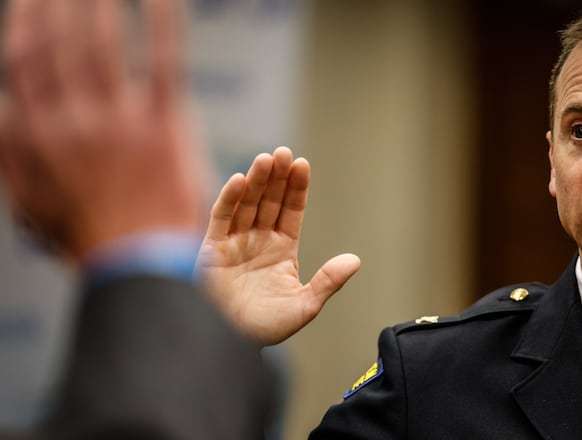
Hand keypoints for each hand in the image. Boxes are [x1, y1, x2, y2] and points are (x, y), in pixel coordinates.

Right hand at [0, 0, 206, 258]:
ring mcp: (117, 123)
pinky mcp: (163, 128)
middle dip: (56, 2)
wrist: (139, 265)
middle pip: (56, 44)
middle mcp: (69, 122)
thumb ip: (10, 156)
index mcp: (35, 138)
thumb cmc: (88, 237)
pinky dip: (162, 25)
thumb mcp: (29, 203)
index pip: (21, 62)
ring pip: (101, 45)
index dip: (25, 23)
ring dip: (99, 3)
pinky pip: (161, 63)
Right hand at [196, 147, 360, 345]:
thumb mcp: (304, 305)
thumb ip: (327, 281)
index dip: (296, 188)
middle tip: (284, 153)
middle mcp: (258, 240)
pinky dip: (229, 199)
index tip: (303, 165)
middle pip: (268, 200)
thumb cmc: (266, 328)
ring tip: (267, 159)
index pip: (290, 211)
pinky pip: (221, 218)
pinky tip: (240, 180)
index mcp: (282, 250)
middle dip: (277, 177)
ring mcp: (234, 242)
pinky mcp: (211, 249)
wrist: (230, 345)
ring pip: (246, 204)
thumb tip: (355, 260)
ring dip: (256, 181)